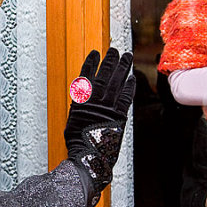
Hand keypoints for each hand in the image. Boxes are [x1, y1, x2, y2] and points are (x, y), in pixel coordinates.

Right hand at [64, 48, 134, 202]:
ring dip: (122, 68)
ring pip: (116, 82)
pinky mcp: (119, 116)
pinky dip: (129, 87)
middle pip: (104, 75)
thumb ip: (80, 105)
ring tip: (126, 56)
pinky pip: (125, 97)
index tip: (95, 53)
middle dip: (110, 61)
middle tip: (115, 50)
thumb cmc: (78, 142)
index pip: (86, 76)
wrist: (88, 157)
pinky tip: (132, 78)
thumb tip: (84, 95)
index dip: (91, 63)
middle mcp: (94, 101)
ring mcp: (107, 107)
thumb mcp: (73, 120)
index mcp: (81, 101)